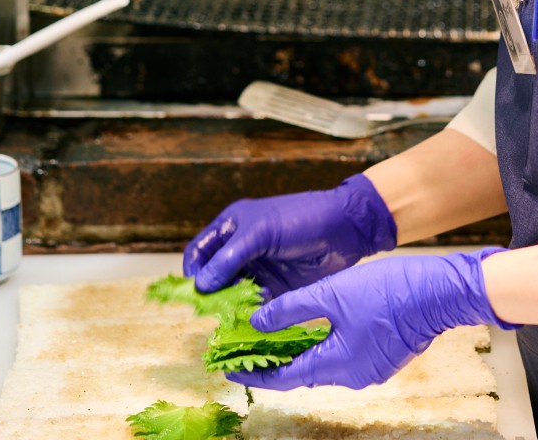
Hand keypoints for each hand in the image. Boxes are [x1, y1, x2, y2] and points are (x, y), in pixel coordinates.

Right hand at [183, 174, 396, 297]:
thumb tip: (200, 286)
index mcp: (232, 228)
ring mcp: (258, 271)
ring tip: (239, 314)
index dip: (192, 272)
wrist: (345, 229)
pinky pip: (255, 307)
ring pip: (233, 296)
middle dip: (211, 295)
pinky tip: (256, 319)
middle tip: (215, 311)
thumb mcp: (260, 232)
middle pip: (212, 279)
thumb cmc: (300, 219)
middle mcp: (240, 250)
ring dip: (232, 307)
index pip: (198, 253)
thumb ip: (229, 258)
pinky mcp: (276, 289)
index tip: (195, 293)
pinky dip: (252, 315)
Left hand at [230, 249, 514, 390]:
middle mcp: (354, 376)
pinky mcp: (386, 357)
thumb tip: (257, 323)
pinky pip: (346, 357)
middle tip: (251, 347)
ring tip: (278, 336)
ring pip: (326, 364)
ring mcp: (373, 369)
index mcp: (337, 364)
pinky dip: (325, 346)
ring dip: (302, 352)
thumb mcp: (331, 294)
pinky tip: (316, 328)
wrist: (441, 291)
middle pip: (305, 373)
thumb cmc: (387, 290)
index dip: (257, 373)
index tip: (232, 370)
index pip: (286, 377)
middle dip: (277, 361)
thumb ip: (291, 310)